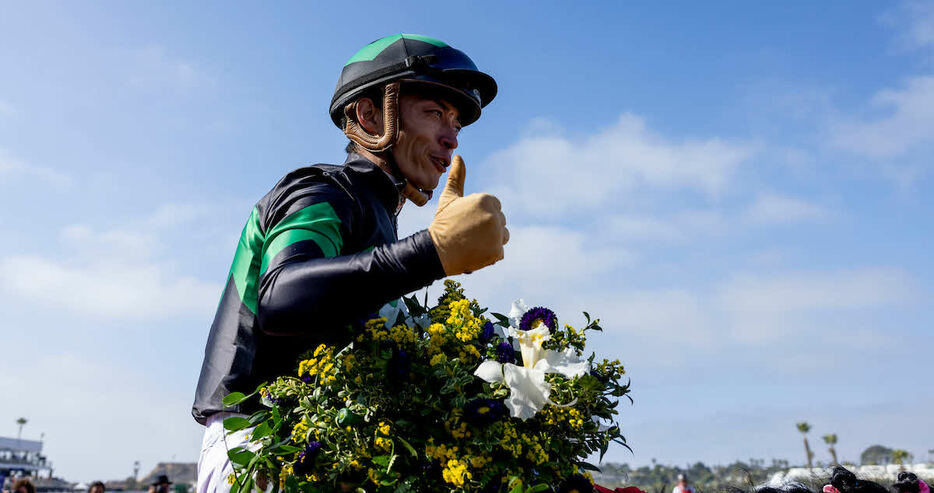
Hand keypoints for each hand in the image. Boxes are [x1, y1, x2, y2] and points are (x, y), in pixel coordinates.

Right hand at [428, 155, 508, 275]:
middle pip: (500, 220)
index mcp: (485, 200)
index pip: (495, 205)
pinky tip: (474, 252)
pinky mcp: (496, 251)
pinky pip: (499, 251)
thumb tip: (458, 157)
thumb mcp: (449, 198)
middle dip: (487, 226)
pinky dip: (489, 254)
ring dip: (492, 240)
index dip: (481, 213)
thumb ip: (457, 177)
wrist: (436, 252)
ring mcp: (497, 234)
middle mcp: (494, 215)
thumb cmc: (443, 223)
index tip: (467, 220)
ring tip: (472, 242)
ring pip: (503, 235)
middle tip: (468, 232)